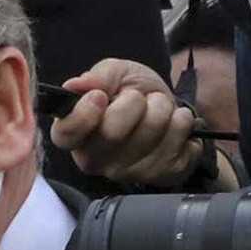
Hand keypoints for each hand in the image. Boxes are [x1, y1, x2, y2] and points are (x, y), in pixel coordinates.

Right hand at [52, 59, 206, 188]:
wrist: (165, 105)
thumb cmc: (132, 91)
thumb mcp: (114, 73)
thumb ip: (98, 76)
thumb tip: (77, 84)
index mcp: (74, 136)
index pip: (67, 134)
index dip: (84, 113)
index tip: (100, 96)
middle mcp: (95, 160)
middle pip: (114, 132)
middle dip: (135, 101)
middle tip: (138, 98)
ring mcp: (128, 173)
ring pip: (154, 132)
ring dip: (164, 108)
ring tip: (158, 109)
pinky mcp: (162, 175)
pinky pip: (181, 141)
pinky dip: (183, 122)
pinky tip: (173, 126)